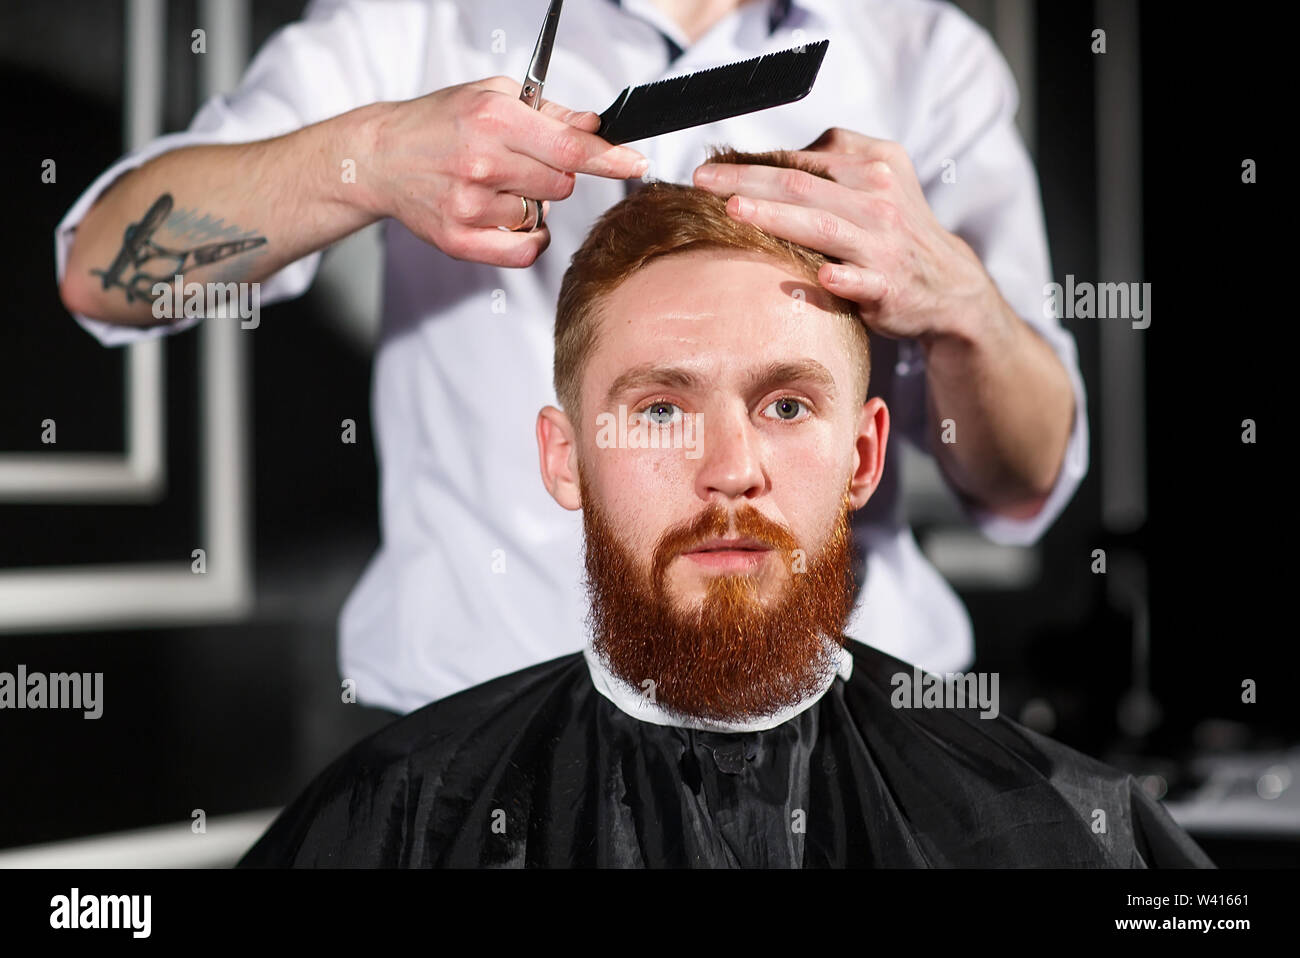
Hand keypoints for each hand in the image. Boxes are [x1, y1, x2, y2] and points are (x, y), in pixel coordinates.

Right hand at [364, 76, 648, 267]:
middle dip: (555, 175)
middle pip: (563, 185)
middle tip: (524, 163)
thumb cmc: (438, 123)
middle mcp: (483, 164)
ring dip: (531, 205)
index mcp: (495, 120)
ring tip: (497, 186)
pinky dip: (526, 239)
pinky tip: (507, 219)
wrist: (382, 158)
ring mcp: (470, 206)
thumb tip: (596, 127)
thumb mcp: (493, 96)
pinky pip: (523, 252)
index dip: (610, 158)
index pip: (571, 147)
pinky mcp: (460, 240)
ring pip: (541, 217)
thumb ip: (550, 114)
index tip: (636, 162)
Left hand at [691, 127, 1002, 344]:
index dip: (751, 163)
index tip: (709, 168)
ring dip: (777, 217)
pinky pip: (861, 280)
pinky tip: (820, 276)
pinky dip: (841, 277)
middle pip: (801, 185)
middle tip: (702, 181)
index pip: (801, 161)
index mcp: (871, 165)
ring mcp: (883, 243)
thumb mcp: (876, 179)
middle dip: (747, 181)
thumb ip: (828, 162)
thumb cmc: (893, 228)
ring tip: (735, 210)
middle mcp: (877, 198)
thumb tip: (763, 160)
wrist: (947, 283)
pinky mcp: (889, 285)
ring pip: (823, 227)